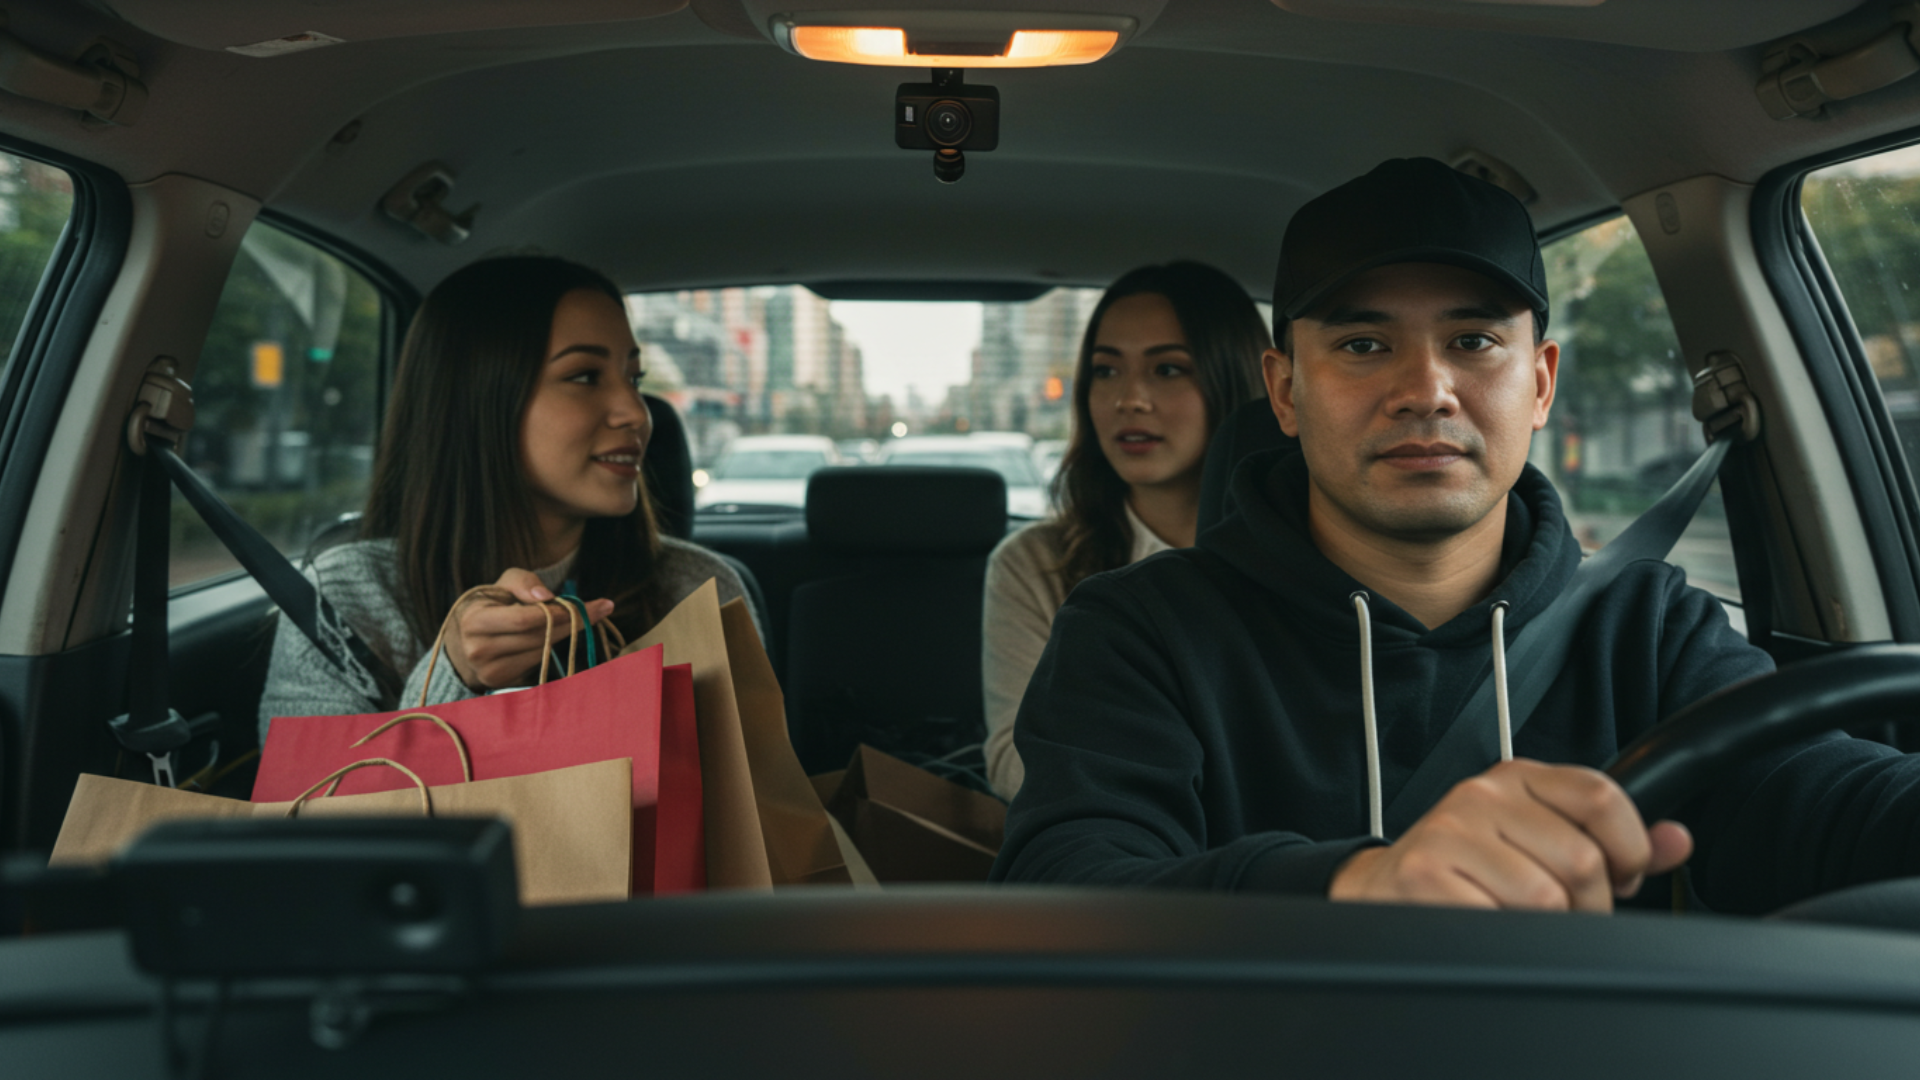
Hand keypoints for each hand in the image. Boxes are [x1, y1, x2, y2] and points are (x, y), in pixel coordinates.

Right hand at [443, 568, 614, 690]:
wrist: (467, 637)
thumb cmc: (492, 604)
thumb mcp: (503, 583)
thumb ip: (523, 582)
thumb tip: (546, 596)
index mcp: (475, 621)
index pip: (524, 620)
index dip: (559, 612)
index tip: (590, 604)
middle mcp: (479, 650)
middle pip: (539, 637)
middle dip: (573, 622)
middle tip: (600, 609)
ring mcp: (490, 671)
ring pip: (542, 651)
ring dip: (569, 634)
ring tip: (587, 618)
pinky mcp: (501, 683)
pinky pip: (538, 663)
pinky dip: (556, 648)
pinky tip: (565, 634)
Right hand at [1328, 758, 1692, 912]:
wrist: (1380, 892)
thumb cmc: (1464, 869)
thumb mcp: (1535, 838)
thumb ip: (1610, 839)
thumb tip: (1677, 840)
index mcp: (1515, 778)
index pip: (1601, 797)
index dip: (1628, 849)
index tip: (1619, 877)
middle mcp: (1481, 795)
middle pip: (1582, 859)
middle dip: (1588, 907)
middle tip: (1563, 917)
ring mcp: (1450, 831)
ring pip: (1546, 897)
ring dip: (1545, 930)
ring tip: (1518, 923)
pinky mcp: (1426, 873)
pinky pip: (1500, 920)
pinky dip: (1504, 937)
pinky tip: (1485, 927)